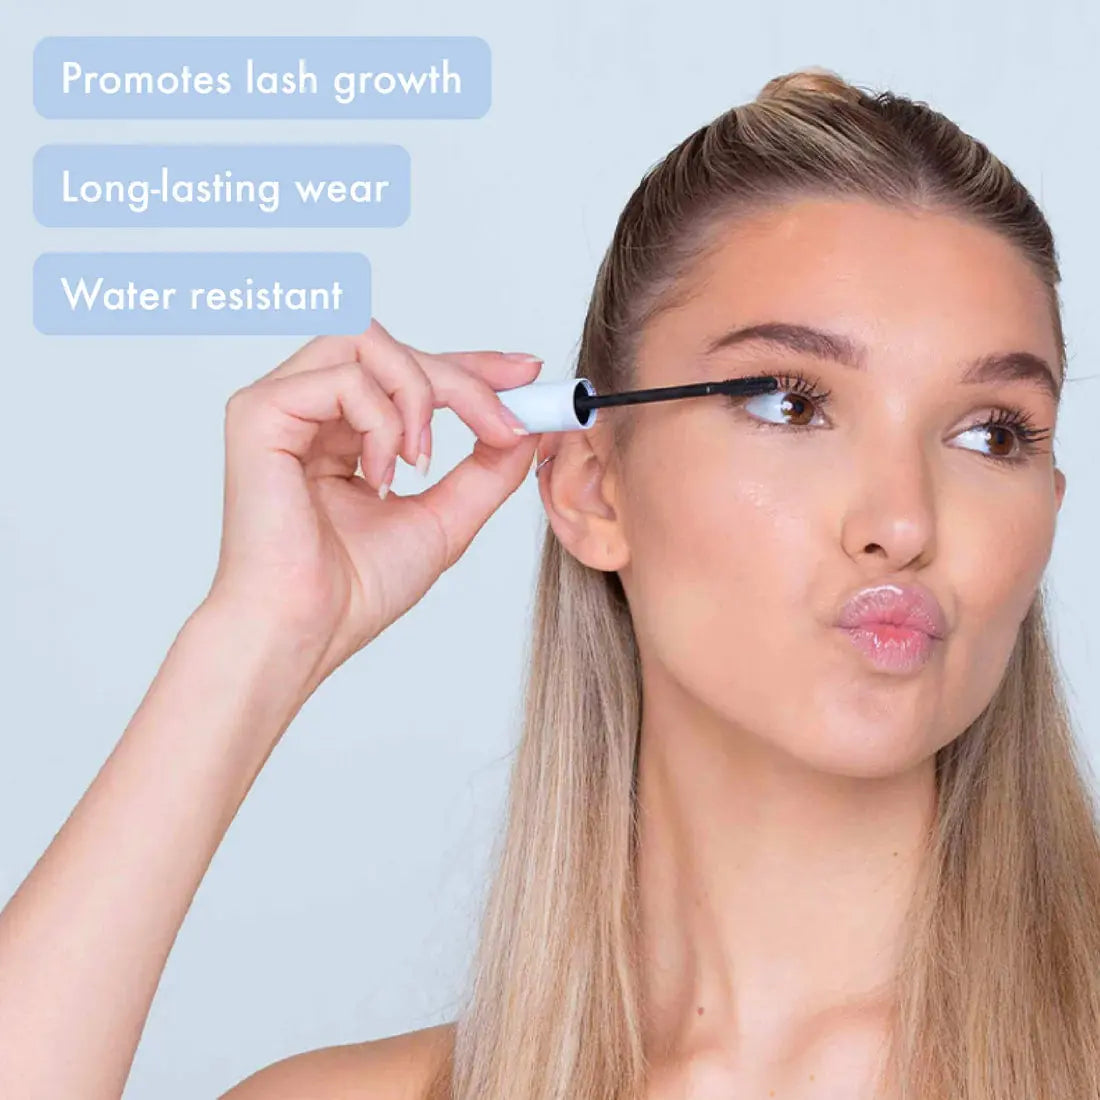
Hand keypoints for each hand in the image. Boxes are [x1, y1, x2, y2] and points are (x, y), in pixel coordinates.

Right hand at [204, 318, 541, 680]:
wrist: (307, 630)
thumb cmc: (355, 589)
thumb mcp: (445, 519)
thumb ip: (487, 469)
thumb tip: (527, 425)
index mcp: (344, 433)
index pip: (410, 371)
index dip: (471, 364)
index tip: (525, 373)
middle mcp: (310, 411)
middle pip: (394, 347)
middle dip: (463, 379)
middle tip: (502, 425)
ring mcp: (281, 407)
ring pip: (366, 341)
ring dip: (418, 394)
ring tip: (421, 460)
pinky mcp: (259, 413)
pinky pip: (342, 376)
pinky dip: (380, 420)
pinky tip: (379, 475)